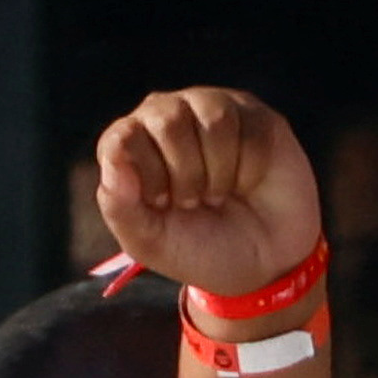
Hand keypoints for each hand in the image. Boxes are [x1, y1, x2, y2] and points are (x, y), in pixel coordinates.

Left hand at [91, 89, 324, 317]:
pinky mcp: (255, 118)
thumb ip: (119, 205)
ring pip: (213, 119)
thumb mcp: (150, 242)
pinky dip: (250, 170)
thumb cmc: (199, 248)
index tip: (163, 204)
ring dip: (220, 172)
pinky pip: (251, 129)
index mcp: (134, 143)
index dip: (149, 175)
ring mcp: (212, 112)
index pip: (123, 136)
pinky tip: (247, 183)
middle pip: (168, 120)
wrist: (263, 265)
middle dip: (187, 174)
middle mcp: (168, 117)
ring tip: (220, 193)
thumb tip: (115, 154)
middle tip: (195, 201)